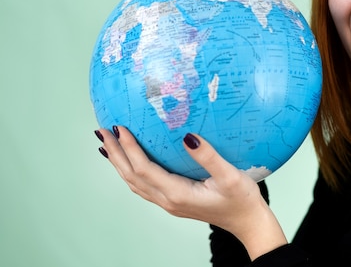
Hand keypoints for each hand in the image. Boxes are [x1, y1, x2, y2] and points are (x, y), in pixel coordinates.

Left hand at [95, 126, 286, 259]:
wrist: (248, 222)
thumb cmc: (242, 201)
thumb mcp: (230, 177)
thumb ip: (209, 157)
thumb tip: (187, 137)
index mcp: (178, 194)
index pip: (144, 169)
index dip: (129, 148)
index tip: (120, 128)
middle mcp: (168, 200)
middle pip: (131, 176)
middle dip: (115, 153)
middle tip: (102, 130)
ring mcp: (169, 203)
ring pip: (134, 182)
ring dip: (119, 162)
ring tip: (108, 144)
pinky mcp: (174, 201)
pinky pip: (144, 185)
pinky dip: (130, 171)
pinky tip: (130, 162)